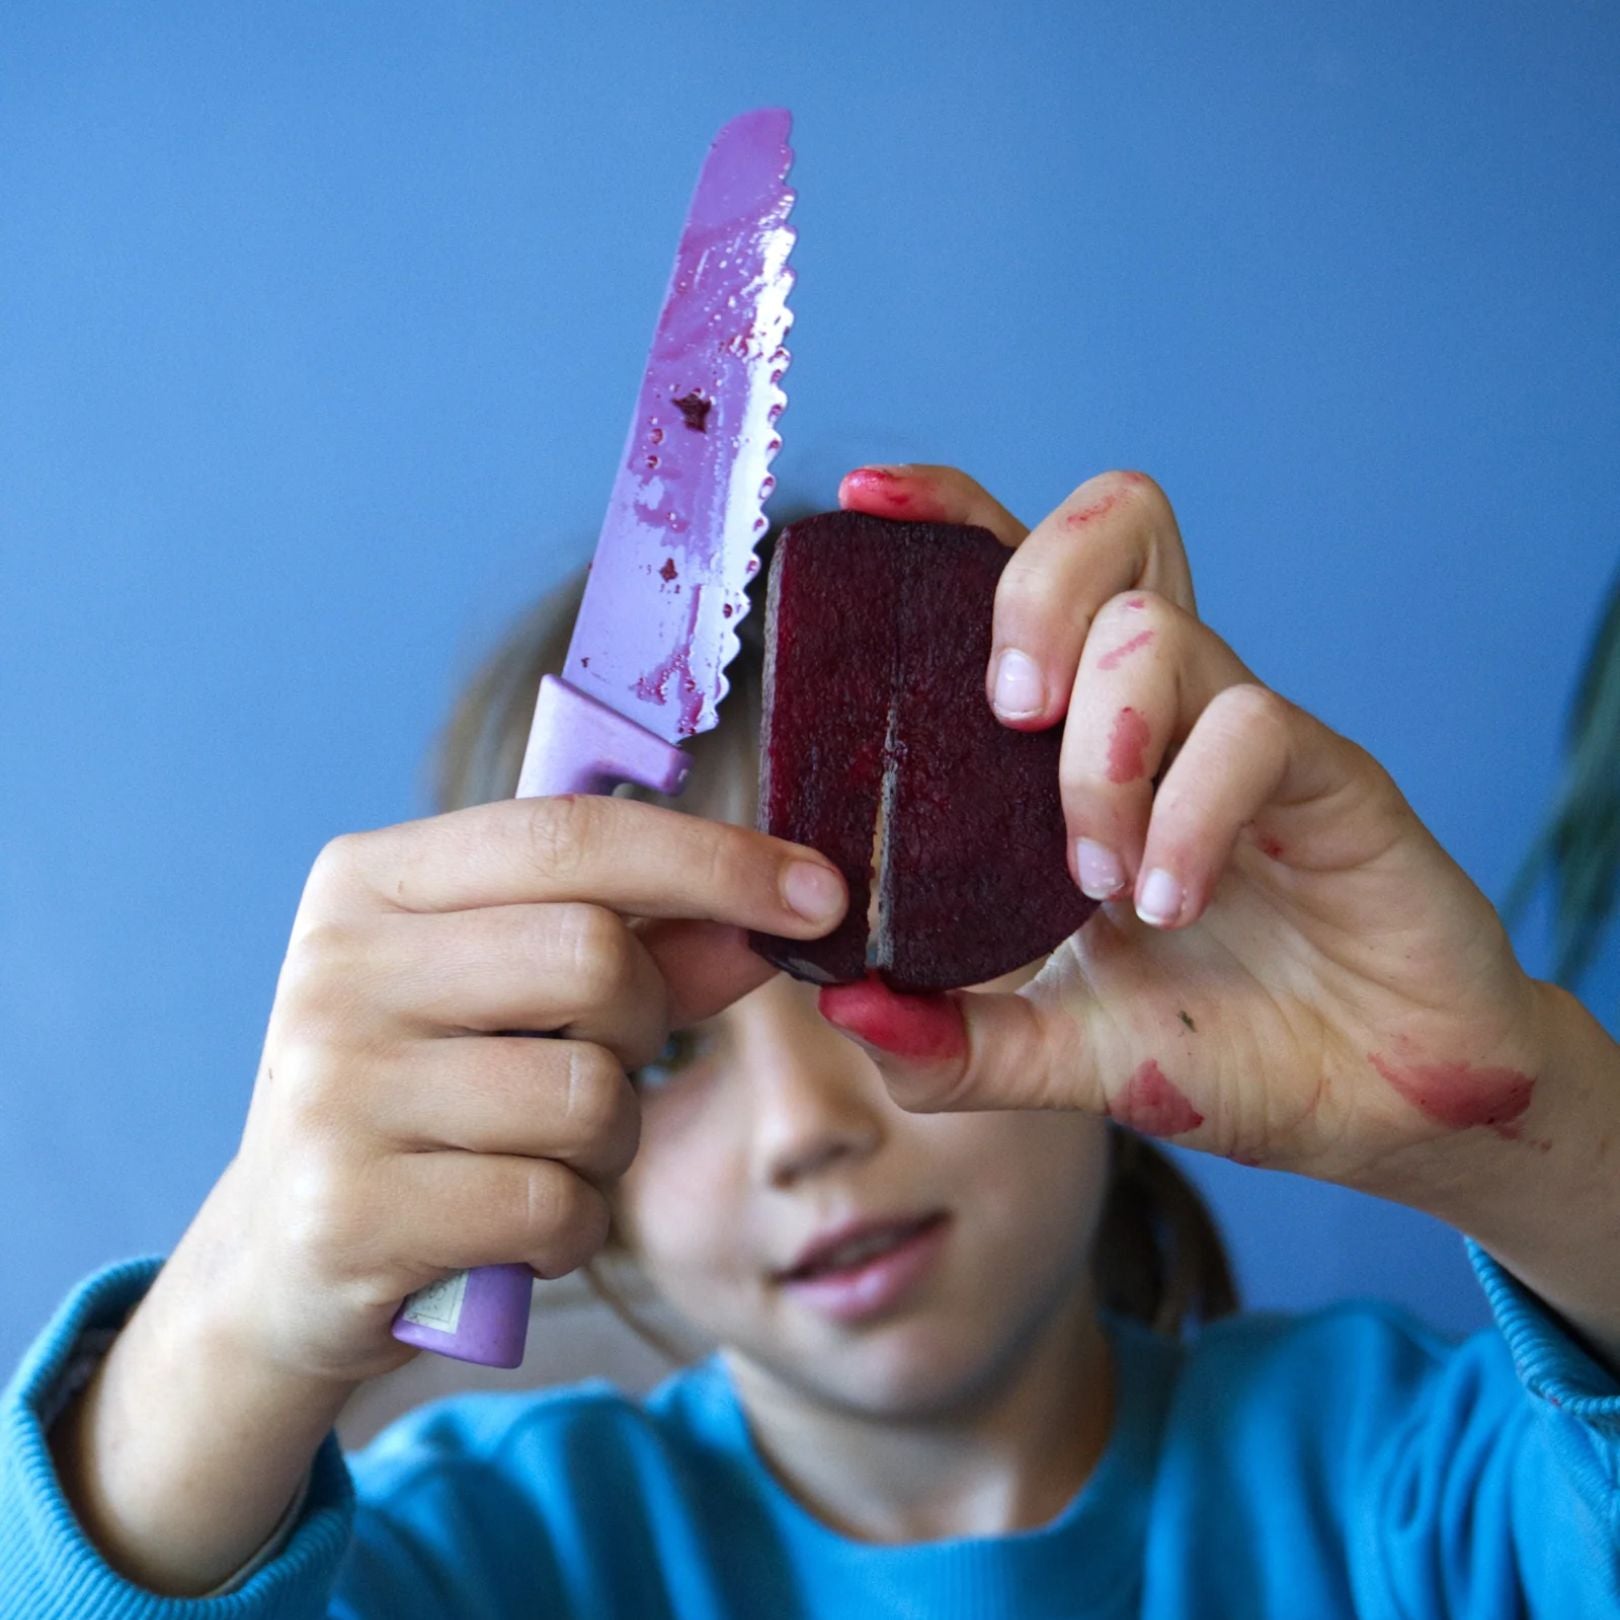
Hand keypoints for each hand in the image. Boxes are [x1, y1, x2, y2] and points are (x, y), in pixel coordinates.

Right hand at [196, 795, 845, 1385]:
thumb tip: (783, 910)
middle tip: (597, 1062)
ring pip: (589, 1096)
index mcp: (369, 880)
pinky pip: (555, 1206)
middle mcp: (334, 967)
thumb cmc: (436, 1098)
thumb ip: (651, 949)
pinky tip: (510, 1230)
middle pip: (595, 957)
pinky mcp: (348, 1212)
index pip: (570, 836)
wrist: (287, 1259)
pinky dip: (573, 1226)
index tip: (822, 895)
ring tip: (538, 1155)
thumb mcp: (522, 1003)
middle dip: (643, 1025)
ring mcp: (330, 1090)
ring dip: (609, 1142)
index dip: (713, 860)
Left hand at [822, 465, 1547, 1194]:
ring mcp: (1249, 731)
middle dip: (1030, 593)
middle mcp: (1169, 707)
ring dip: (1101, 752)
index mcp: (1089, 737)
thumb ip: (952, 1041)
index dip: (951, 514)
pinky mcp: (1333, 776)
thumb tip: (838, 1003)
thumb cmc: (1217, 1044)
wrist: (1369, 1102)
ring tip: (1100, 881)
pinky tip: (1171, 900)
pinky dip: (1187, 816)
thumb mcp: (1056, 1052)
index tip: (868, 501)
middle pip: (1113, 527)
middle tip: (1009, 721)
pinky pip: (1252, 728)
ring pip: (1159, 628)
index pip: (1023, 573)